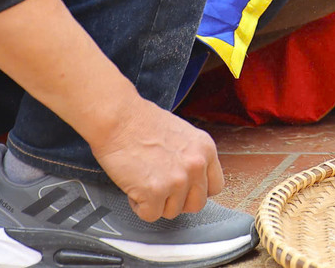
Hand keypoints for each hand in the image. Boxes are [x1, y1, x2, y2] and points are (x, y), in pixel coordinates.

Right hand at [91, 96, 222, 220]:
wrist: (119, 119)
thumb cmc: (143, 123)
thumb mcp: (183, 135)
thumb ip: (192, 157)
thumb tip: (191, 179)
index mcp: (206, 149)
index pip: (215, 186)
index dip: (196, 190)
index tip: (183, 188)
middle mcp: (196, 165)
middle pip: (197, 204)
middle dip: (177, 201)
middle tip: (161, 188)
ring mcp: (177, 180)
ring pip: (172, 212)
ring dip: (156, 202)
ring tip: (144, 181)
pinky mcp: (155, 191)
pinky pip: (150, 215)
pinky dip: (139, 206)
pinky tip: (134, 187)